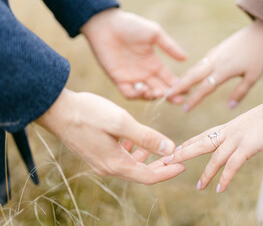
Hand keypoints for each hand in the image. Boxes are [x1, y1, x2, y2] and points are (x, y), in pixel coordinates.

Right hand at [36, 89, 184, 184]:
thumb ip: (146, 137)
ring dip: (147, 156)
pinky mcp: (96, 152)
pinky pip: (120, 157)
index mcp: (115, 163)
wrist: (56, 109)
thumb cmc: (87, 113)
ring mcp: (100, 161)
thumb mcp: (120, 123)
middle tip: (176, 158)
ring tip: (160, 146)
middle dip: (160, 165)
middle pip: (141, 172)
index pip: (148, 176)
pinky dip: (133, 150)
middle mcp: (108, 167)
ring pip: (131, 164)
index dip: (168, 171)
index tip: (183, 165)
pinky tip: (136, 139)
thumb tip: (170, 148)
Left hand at [81, 8, 186, 102]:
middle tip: (179, 100)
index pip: (169, 79)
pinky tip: (145, 91)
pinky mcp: (118, 79)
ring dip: (154, 96)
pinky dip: (137, 96)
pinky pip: (129, 93)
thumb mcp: (154, 33)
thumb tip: (185, 58)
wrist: (106, 24)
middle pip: (160, 89)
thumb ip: (169, 46)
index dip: (179, 85)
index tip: (188, 89)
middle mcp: (144, 73)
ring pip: (146, 94)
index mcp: (154, 63)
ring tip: (160, 92)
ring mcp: (132, 78)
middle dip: (170, 96)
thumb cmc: (130, 25)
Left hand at [162, 104, 262, 191]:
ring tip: (199, 186)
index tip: (176, 150)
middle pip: (201, 143)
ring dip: (206, 173)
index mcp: (228, 126)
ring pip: (215, 157)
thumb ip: (243, 132)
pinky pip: (232, 164)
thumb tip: (241, 141)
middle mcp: (229, 131)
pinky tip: (219, 188)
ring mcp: (237, 138)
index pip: (203, 135)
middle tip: (167, 161)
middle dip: (183, 153)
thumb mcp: (251, 123)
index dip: (189, 143)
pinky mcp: (248, 145)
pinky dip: (225, 177)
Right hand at [170, 19, 262, 111]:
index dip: (193, 100)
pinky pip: (199, 63)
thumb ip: (240, 92)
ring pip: (193, 68)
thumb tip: (229, 107)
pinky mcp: (214, 50)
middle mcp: (215, 61)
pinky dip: (190, 71)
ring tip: (172, 88)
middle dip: (178, 87)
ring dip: (182, 79)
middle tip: (165, 96)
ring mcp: (213, 54)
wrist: (261, 31)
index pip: (204, 88)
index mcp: (224, 70)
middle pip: (192, 76)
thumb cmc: (260, 54)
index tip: (184, 110)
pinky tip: (187, 77)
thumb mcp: (254, 76)